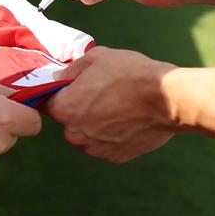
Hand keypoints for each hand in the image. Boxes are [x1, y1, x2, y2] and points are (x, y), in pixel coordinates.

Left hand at [47, 47, 177, 162]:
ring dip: (94, 122)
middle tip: (100, 92)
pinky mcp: (114, 157)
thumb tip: (58, 78)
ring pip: (86, 133)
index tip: (69, 86)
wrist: (167, 98)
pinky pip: (104, 143)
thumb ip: (70, 70)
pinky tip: (127, 118)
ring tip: (117, 104)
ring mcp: (95, 149)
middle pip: (68, 119)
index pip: (47, 101)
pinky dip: (111, 133)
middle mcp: (75, 134)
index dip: (58, 92)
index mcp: (65, 109)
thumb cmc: (131, 74)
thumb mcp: (96, 58)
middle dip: (78, 107)